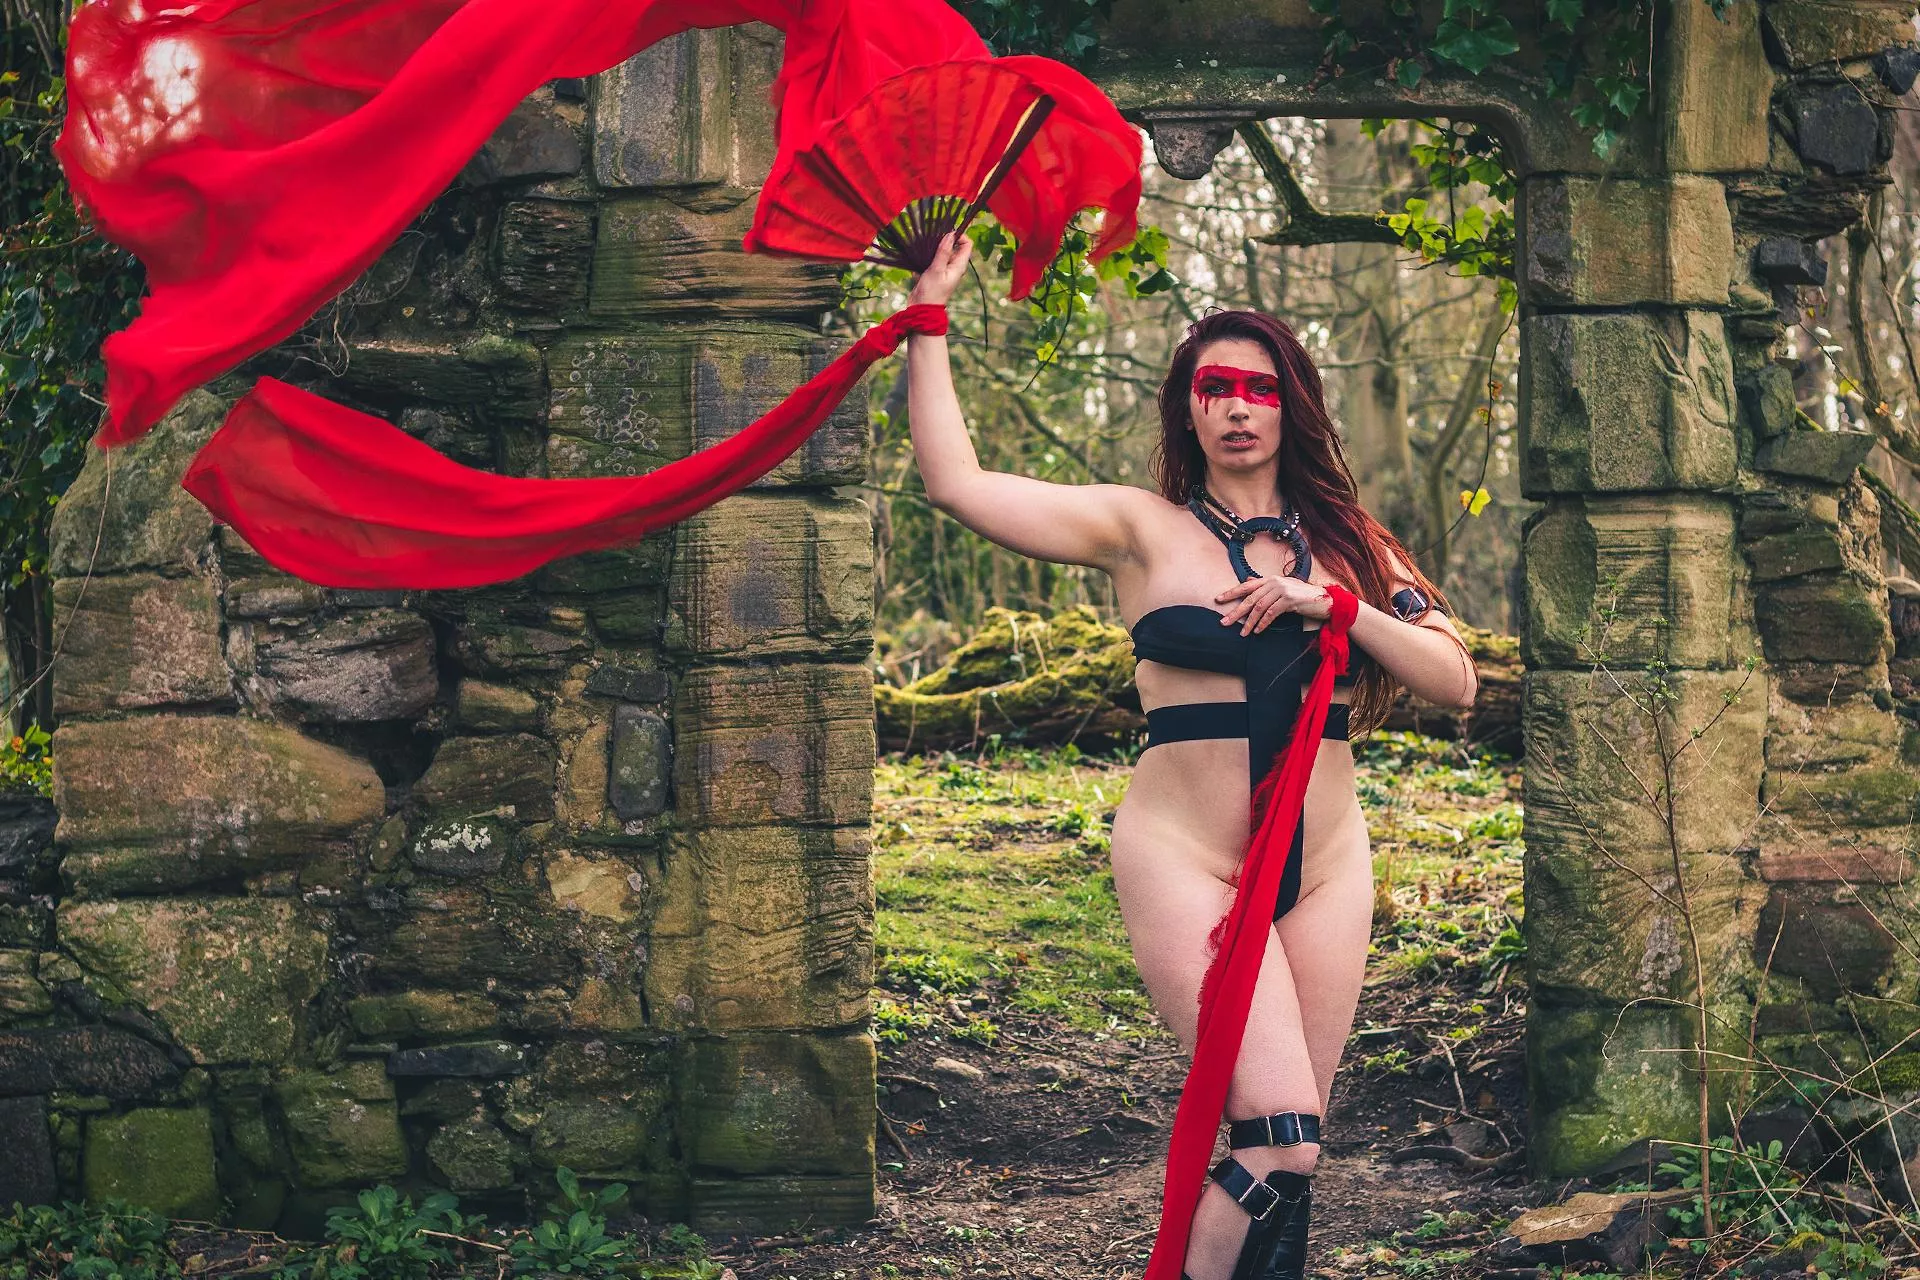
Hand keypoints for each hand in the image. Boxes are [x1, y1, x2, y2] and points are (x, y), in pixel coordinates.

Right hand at [908, 231, 972, 306]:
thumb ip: (943, 252)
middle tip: (933, 239)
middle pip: (954, 246)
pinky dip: (928, 256)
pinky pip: (933, 258)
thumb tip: (950, 234)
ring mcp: (944, 269)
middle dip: (945, 240)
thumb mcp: (936, 270)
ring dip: (935, 247)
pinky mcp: (935, 272)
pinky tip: (920, 259)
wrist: (921, 308)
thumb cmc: (932, 292)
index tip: (947, 233)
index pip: (967, 244)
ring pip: (942, 251)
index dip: (960, 236)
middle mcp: (954, 266)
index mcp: (959, 266)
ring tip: (925, 248)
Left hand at [1215, 576, 1332, 633]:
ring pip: (1259, 607)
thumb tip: (1247, 580)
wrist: (1325, 600)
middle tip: (1224, 621)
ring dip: (1249, 622)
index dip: (1232, 592)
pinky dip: (1263, 623)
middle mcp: (1275, 582)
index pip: (1247, 586)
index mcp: (1270, 579)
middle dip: (1236, 611)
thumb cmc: (1303, 596)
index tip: (1219, 599)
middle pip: (1250, 598)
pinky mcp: (1289, 600)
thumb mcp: (1283, 587)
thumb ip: (1265, 585)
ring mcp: (1282, 589)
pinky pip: (1271, 613)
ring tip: (1242, 632)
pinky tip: (1257, 631)